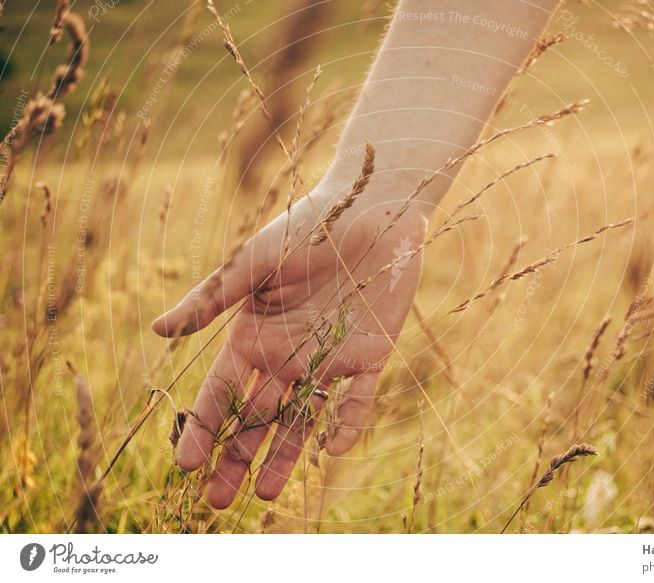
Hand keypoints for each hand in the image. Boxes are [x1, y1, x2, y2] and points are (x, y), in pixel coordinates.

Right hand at [152, 183, 424, 508]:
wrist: (369, 209)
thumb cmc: (306, 228)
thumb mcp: (251, 264)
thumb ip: (211, 300)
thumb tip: (156, 331)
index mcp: (254, 335)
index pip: (222, 393)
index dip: (203, 427)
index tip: (185, 464)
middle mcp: (286, 355)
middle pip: (256, 417)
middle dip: (236, 457)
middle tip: (219, 500)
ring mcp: (327, 359)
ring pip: (301, 419)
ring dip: (284, 455)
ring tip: (268, 494)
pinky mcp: (368, 355)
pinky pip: (356, 399)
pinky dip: (346, 424)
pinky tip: (331, 449)